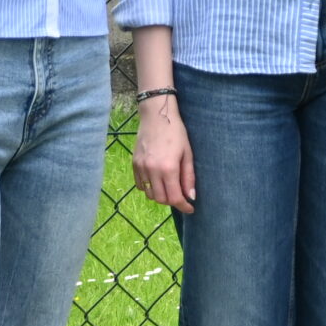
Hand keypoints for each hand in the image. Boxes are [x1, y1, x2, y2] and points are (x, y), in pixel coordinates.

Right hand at [132, 98, 195, 212]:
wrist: (156, 116)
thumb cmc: (176, 133)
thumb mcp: (187, 154)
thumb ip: (188, 177)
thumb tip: (191, 196)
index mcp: (168, 168)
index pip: (174, 197)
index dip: (184, 206)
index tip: (190, 208)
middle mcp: (152, 171)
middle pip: (161, 199)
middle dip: (172, 201)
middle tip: (181, 196)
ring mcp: (141, 168)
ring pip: (149, 194)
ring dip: (160, 195)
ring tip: (170, 187)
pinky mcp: (134, 164)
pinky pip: (140, 185)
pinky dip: (149, 188)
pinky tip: (158, 181)